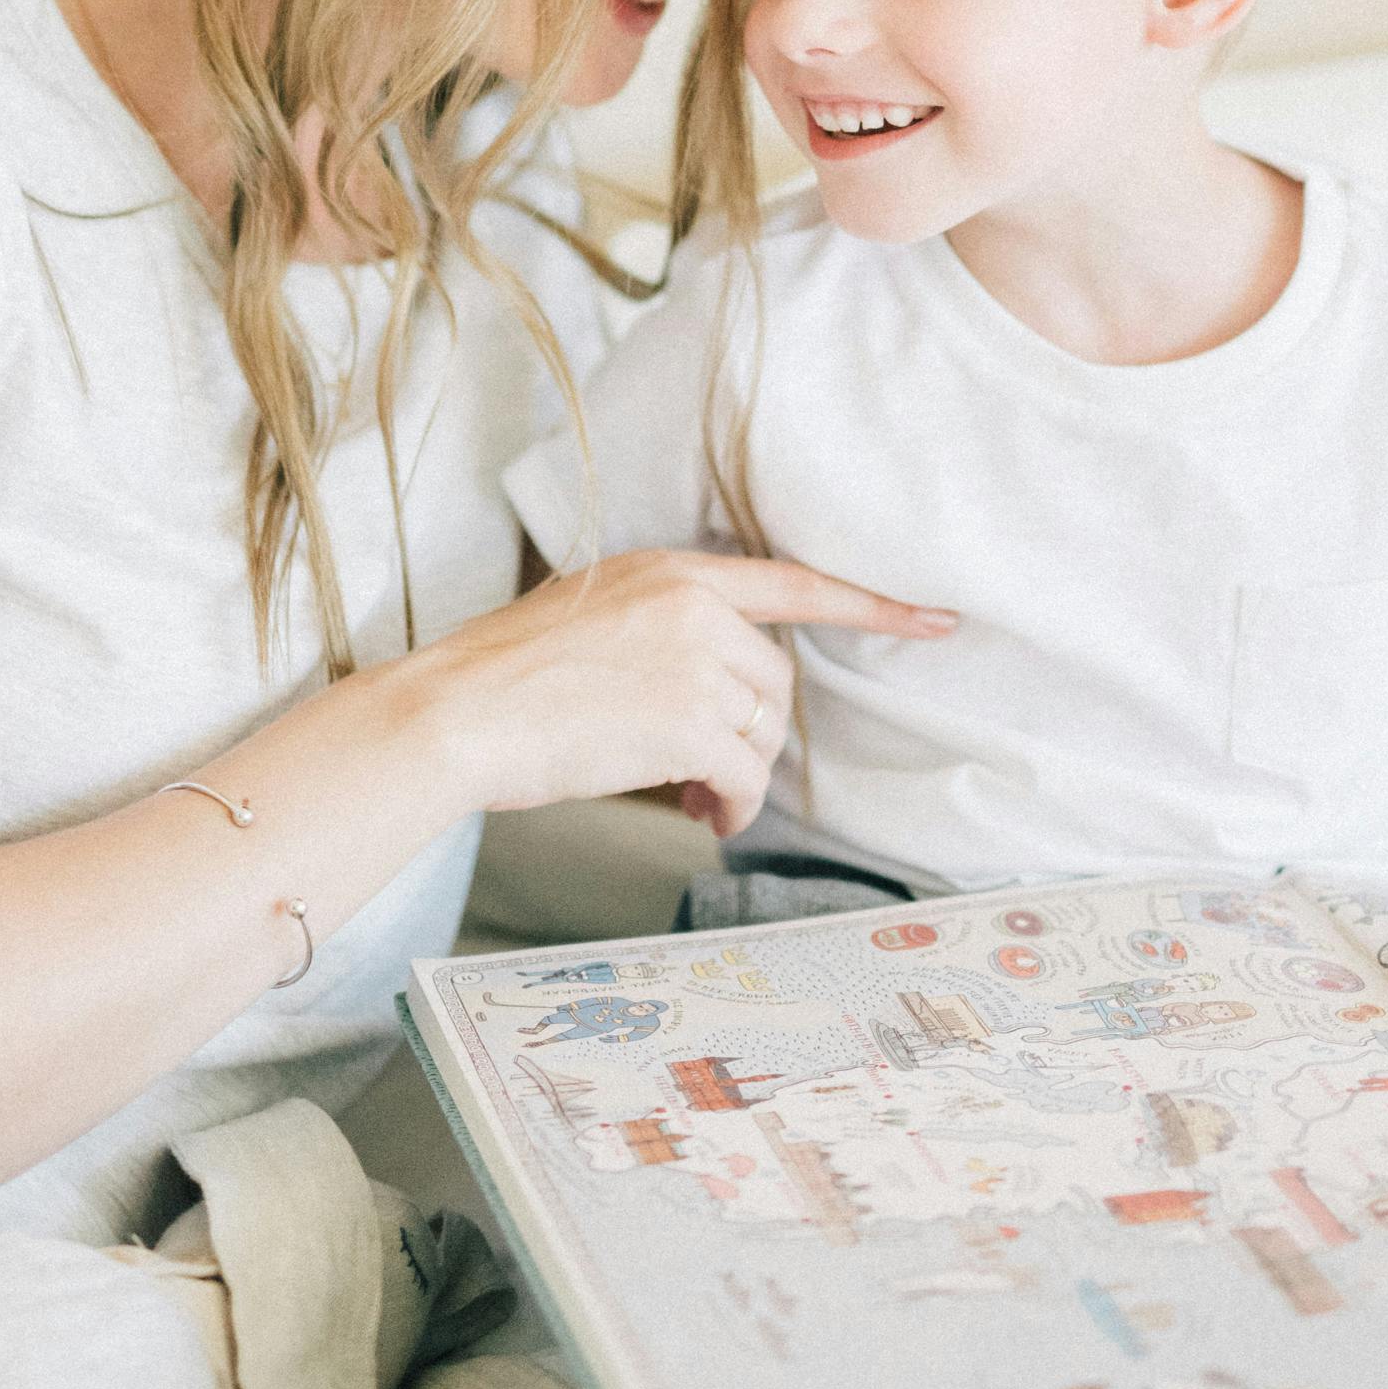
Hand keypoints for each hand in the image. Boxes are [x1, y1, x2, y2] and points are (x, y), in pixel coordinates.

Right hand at [418, 552, 955, 838]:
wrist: (454, 713)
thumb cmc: (504, 679)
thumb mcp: (590, 617)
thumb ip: (661, 631)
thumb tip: (710, 697)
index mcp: (671, 571)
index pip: (793, 582)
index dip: (870, 604)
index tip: (933, 618)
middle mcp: (693, 604)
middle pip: (774, 680)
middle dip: (753, 734)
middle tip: (708, 777)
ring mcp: (693, 661)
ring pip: (761, 734)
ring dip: (738, 779)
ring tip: (696, 802)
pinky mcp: (686, 721)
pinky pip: (744, 777)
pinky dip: (731, 808)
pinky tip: (698, 817)